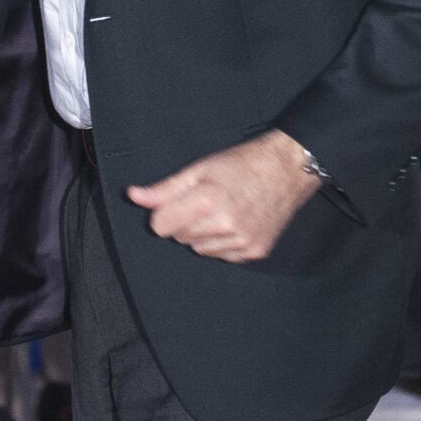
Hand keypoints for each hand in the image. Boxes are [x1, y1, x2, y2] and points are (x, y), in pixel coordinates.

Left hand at [126, 130, 321, 262]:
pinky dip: (222, 243)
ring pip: (199, 249)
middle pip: (179, 238)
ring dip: (203, 234)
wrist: (287, 170)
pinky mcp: (254, 252)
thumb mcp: (199, 169)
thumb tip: (134, 196)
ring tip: (222, 210)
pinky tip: (235, 222)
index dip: (164, 213)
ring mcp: (241, 242)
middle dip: (184, 221)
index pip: (160, 226)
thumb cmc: (243, 164)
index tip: (175, 203)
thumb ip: (165, 189)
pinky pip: (222, 256)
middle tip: (204, 201)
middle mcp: (224, 225)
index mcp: (207, 201)